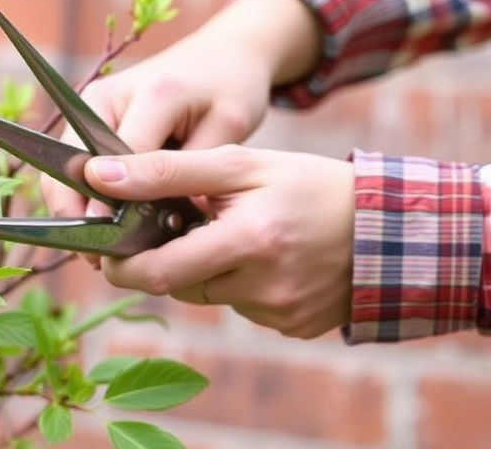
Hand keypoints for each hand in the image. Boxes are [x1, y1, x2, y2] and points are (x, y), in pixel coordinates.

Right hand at [42, 0, 322, 226]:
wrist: (221, 51)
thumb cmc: (231, 90)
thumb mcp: (228, 130)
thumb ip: (191, 174)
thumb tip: (161, 224)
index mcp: (155, 93)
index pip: (120, 161)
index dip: (111, 208)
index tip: (113, 248)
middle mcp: (110, 92)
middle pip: (74, 163)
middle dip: (79, 213)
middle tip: (99, 258)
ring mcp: (92, 101)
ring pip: (64, 165)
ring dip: (74, 207)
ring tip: (98, 249)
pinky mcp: (88, 113)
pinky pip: (74, 162)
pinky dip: (81, 194)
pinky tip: (101, 226)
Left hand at [84, 145, 353, 338]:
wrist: (392, 224)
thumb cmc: (310, 184)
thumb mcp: (240, 163)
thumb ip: (166, 171)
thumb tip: (99, 175)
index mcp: (249, 241)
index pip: (157, 270)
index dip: (122, 262)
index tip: (106, 246)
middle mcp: (265, 286)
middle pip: (179, 284)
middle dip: (167, 257)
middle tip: (179, 226)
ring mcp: (281, 313)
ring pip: (209, 295)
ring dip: (206, 266)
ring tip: (237, 231)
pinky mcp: (294, 327)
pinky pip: (243, 307)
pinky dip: (239, 283)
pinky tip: (267, 256)